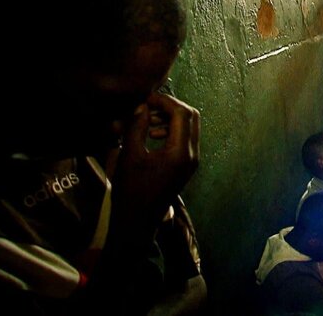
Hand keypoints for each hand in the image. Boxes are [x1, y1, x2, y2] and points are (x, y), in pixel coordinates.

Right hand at [112, 93, 199, 226]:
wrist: (137, 222)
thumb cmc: (130, 191)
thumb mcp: (129, 155)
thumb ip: (136, 127)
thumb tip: (142, 106)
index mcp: (181, 153)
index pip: (181, 113)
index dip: (164, 101)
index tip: (145, 98)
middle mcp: (192, 155)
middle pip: (190, 117)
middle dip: (170, 107)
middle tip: (147, 106)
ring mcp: (192, 161)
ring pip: (189, 127)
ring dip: (170, 118)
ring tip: (146, 120)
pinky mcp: (186, 165)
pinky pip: (185, 139)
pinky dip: (171, 130)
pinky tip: (151, 134)